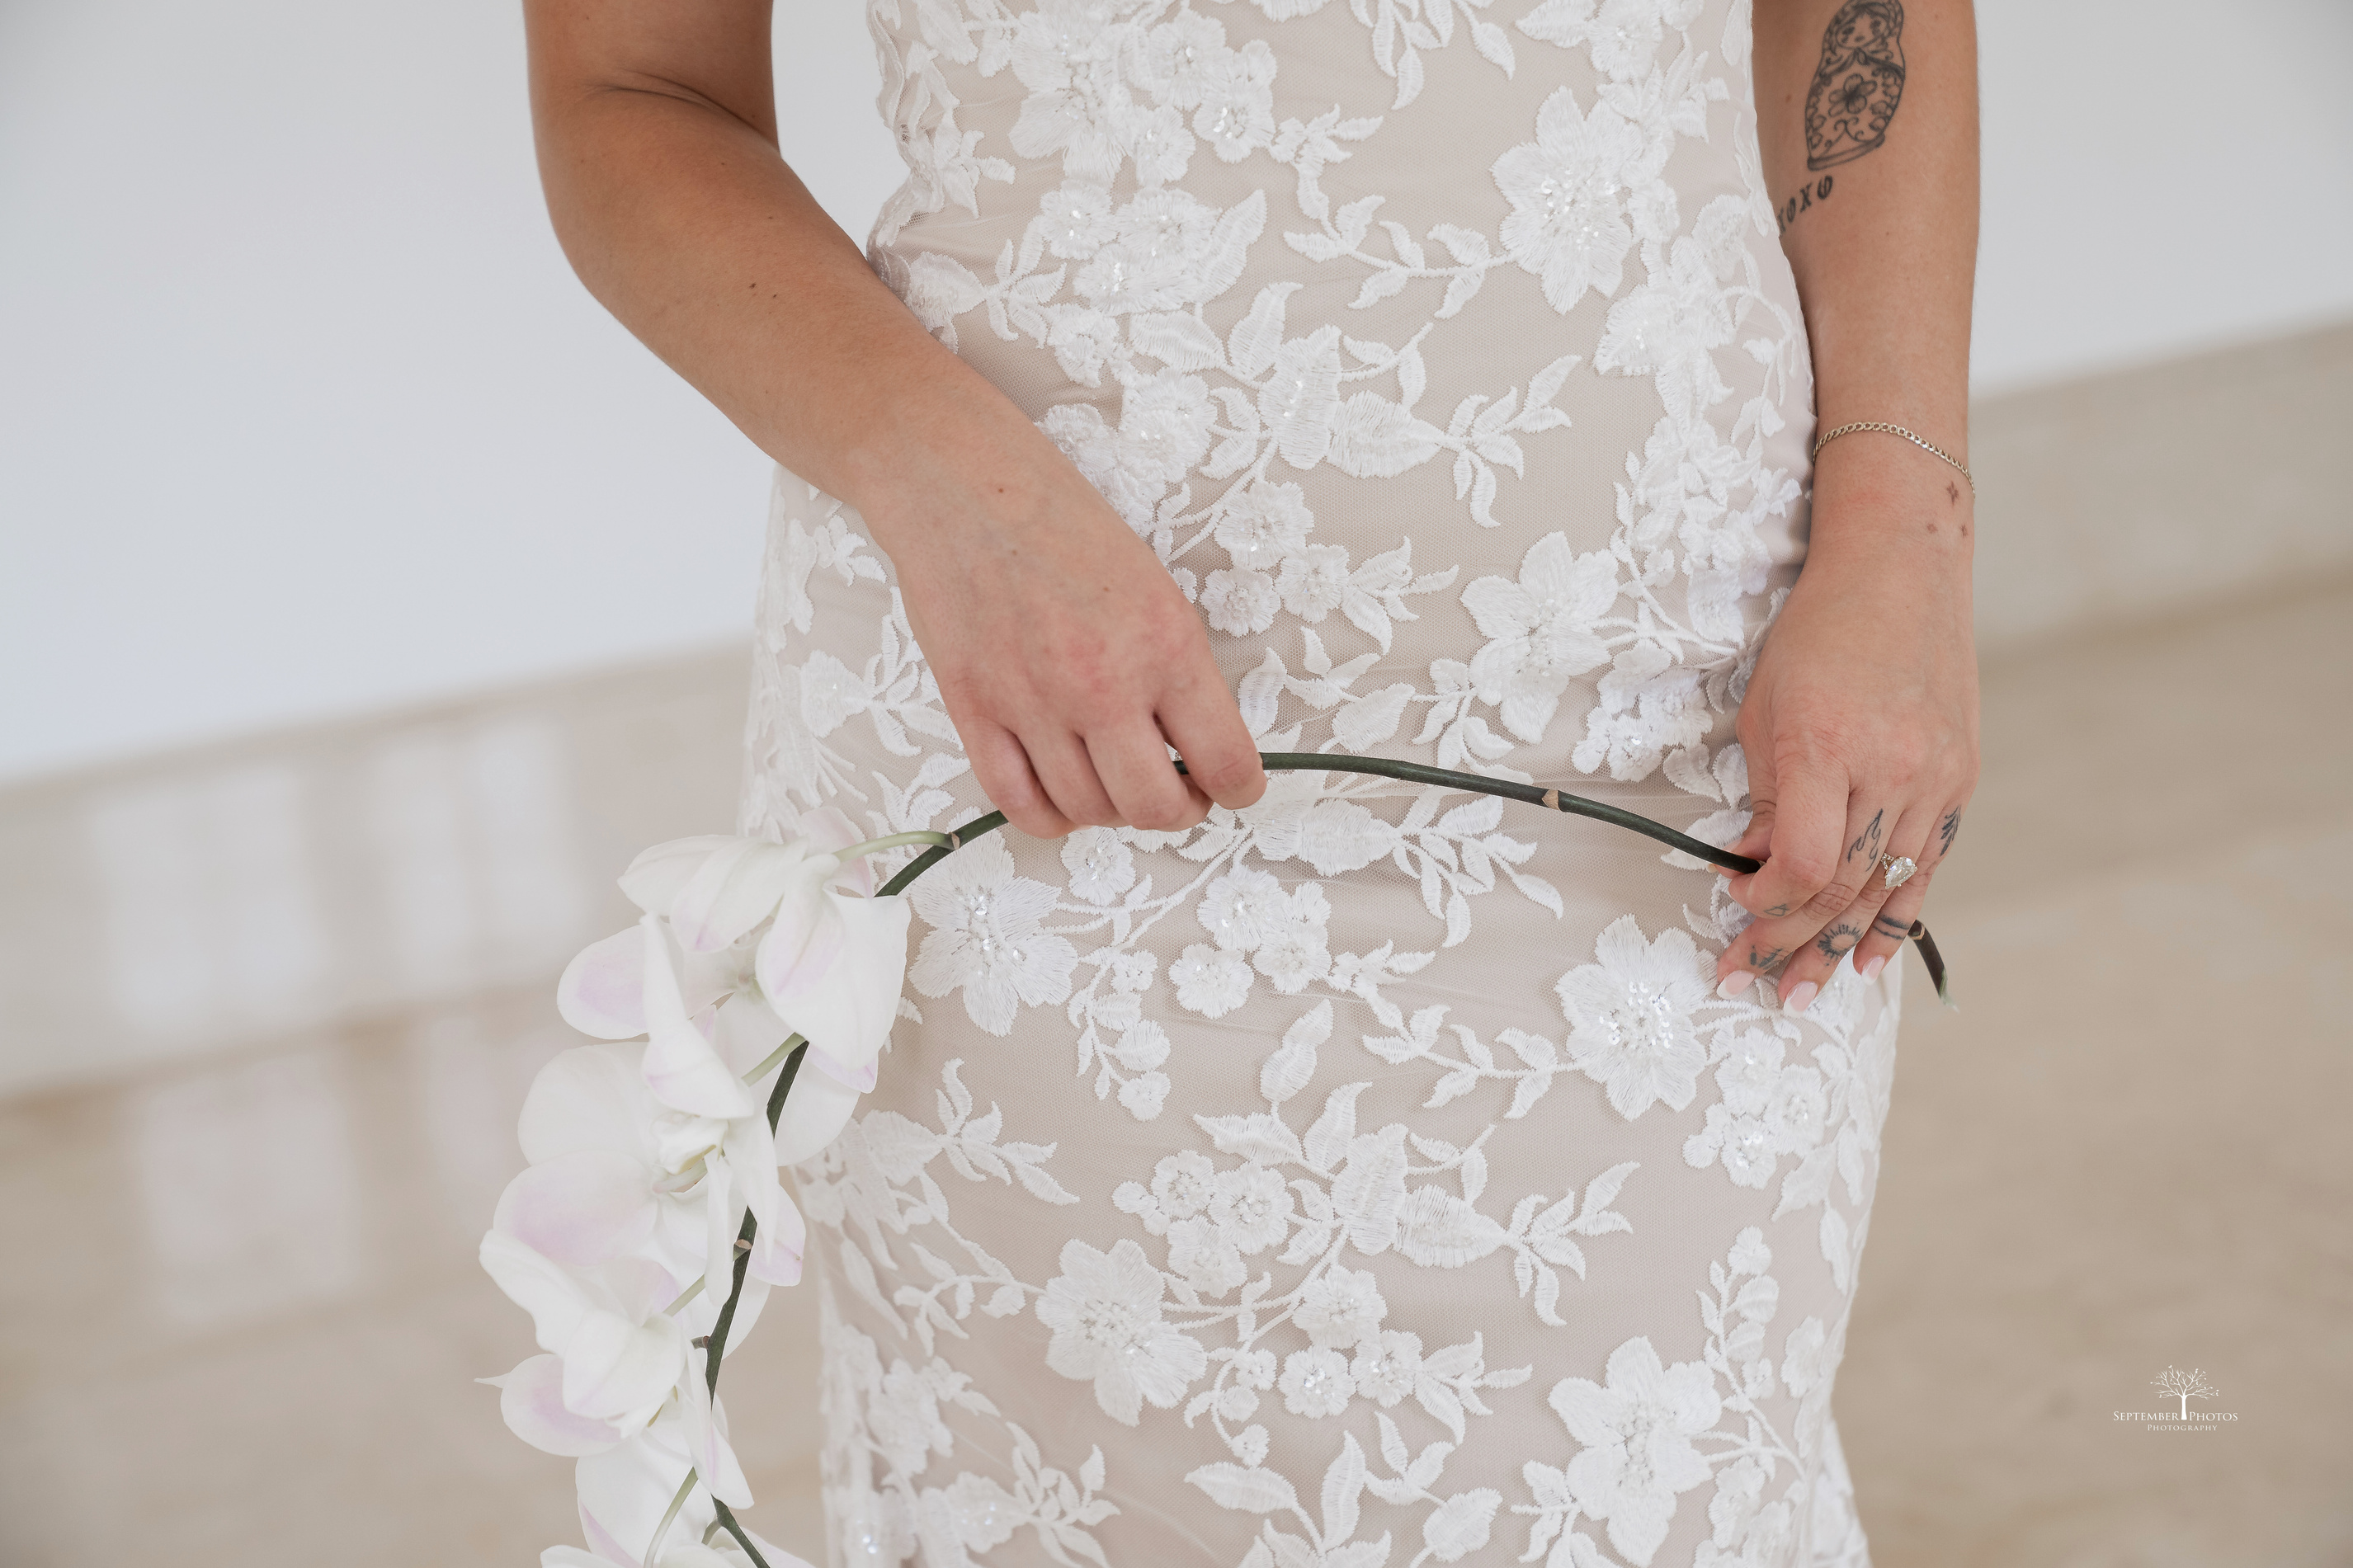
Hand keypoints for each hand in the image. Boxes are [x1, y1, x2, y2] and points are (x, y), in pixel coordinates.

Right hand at [856, 396, 1266, 840]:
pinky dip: (1049, 816)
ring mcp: (1034, 702)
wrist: (963, 485)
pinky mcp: (975, 711)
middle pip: (1154, 807)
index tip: (1231, 787)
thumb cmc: (1060, 524)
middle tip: (1176, 792)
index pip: (1227, 761)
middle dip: (1177, 811)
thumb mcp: (1153, 587)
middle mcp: (1103, 681)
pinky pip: (1019, 805)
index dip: (1239, 790)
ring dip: (1111, 809)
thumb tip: (1195, 747)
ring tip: (1113, 777)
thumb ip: (1176, 671)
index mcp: (1166, 642)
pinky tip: (1062, 793)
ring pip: (1088, 812)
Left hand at [1710, 475, 1978, 1010]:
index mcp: (1828, 747)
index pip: (1803, 861)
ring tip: (1803, 994)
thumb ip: (1764, 795)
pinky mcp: (1959, 780)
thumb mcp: (1765, 707)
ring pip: (1886, 888)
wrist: (1902, 572)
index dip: (1765, 900)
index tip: (1733, 903)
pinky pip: (1926, 866)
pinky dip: (1897, 917)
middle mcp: (1890, 768)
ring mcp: (1934, 778)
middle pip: (1842, 887)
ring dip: (1839, 948)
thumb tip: (1750, 866)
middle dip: (1791, 945)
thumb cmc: (1817, 633)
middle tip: (1753, 985)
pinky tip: (1870, 959)